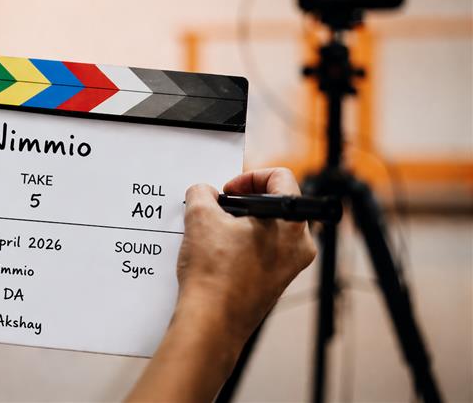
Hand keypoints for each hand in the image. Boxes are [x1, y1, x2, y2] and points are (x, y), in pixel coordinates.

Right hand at [177, 168, 316, 344]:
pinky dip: (242, 245)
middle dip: (244, 202)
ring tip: (213, 231)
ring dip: (240, 224)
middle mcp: (299, 246)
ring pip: (269, 229)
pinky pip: (263, 251)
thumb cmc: (213, 274)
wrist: (211, 323)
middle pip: (276, 204)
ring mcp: (289, 267)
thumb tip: (204, 193)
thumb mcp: (200, 217)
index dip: (249, 177)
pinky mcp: (276, 283)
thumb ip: (202, 193)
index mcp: (291, 224)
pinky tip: (216, 252)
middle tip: (219, 208)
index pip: (281, 178)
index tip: (228, 190)